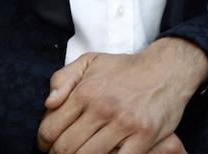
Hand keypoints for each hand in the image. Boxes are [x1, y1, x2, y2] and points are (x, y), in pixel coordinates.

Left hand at [37, 39, 207, 153]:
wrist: (165, 70)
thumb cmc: (123, 69)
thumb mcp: (88, 62)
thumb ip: (62, 79)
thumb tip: (48, 103)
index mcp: (84, 92)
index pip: (51, 127)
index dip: (43, 142)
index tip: (44, 146)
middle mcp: (101, 108)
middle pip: (67, 147)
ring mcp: (124, 124)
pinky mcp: (144, 137)